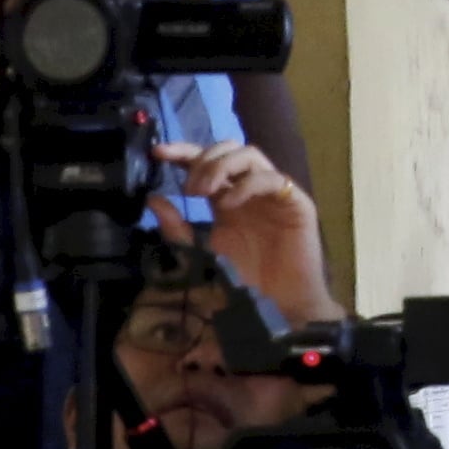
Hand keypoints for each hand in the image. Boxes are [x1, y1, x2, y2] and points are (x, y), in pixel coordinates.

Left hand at [151, 139, 340, 322]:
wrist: (281, 301)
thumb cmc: (245, 277)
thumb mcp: (200, 250)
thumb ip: (178, 228)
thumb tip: (153, 200)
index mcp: (227, 196)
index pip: (205, 160)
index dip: (182, 151)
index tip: (157, 153)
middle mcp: (249, 188)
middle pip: (228, 147)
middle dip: (203, 159)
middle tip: (189, 189)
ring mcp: (273, 192)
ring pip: (250, 154)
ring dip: (221, 166)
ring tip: (204, 192)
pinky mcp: (295, 202)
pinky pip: (272, 179)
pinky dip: (246, 185)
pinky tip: (229, 204)